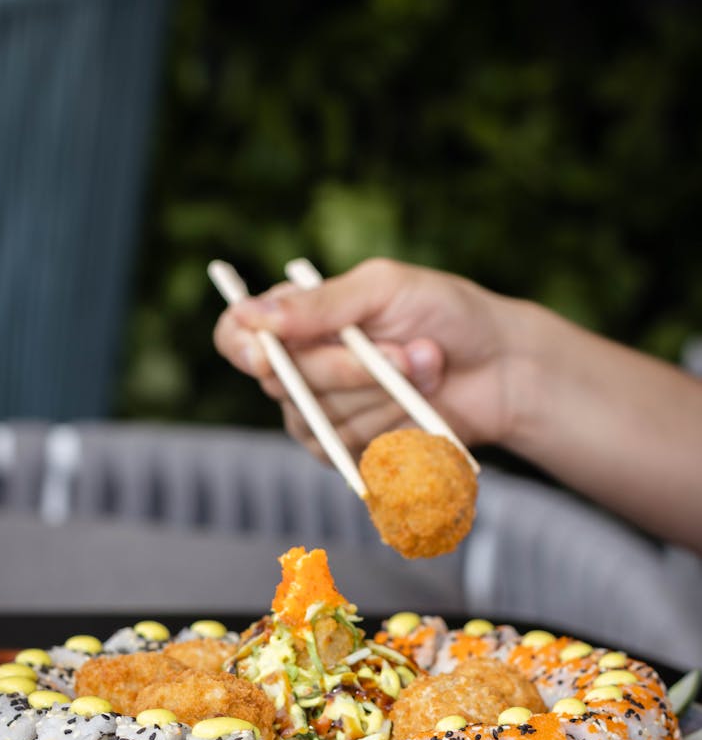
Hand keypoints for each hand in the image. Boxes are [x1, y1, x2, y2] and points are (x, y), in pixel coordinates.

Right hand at [213, 258, 536, 461]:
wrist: (503, 368)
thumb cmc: (447, 313)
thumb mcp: (384, 289)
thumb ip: (320, 304)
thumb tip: (251, 314)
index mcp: (299, 318)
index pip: (235, 336)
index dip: (243, 347)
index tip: (267, 354)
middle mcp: (301, 367)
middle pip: (283, 382)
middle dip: (349, 369)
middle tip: (406, 352)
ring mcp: (322, 413)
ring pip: (319, 419)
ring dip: (384, 395)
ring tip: (428, 369)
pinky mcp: (350, 450)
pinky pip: (347, 449)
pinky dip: (392, 427)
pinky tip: (421, 407)